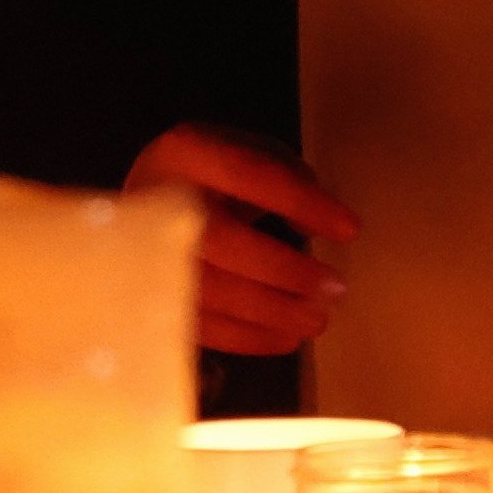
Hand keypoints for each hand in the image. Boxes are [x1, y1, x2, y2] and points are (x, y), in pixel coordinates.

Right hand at [126, 127, 355, 355]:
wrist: (151, 198)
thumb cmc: (216, 177)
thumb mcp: (252, 156)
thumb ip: (287, 181)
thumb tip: (314, 229)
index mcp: (185, 154)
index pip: (247, 174)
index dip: (300, 203)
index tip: (349, 229)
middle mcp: (154, 202)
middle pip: (220, 241)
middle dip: (284, 270)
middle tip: (333, 288)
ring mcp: (142, 253)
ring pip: (207, 291)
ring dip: (270, 312)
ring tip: (317, 320)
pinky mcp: (147, 297)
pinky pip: (196, 325)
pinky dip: (246, 338)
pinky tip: (287, 338)